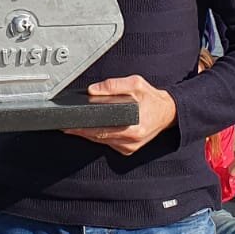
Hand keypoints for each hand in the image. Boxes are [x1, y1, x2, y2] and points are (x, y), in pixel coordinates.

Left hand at [63, 75, 177, 156]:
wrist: (167, 113)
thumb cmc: (152, 98)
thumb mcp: (136, 84)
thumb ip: (114, 85)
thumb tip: (93, 90)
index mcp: (133, 127)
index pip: (100, 130)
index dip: (82, 128)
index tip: (69, 125)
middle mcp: (131, 140)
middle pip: (98, 138)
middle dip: (80, 131)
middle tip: (66, 126)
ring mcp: (130, 147)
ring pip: (102, 142)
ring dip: (88, 135)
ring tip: (74, 126)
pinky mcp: (128, 149)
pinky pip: (108, 144)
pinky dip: (100, 137)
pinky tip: (92, 129)